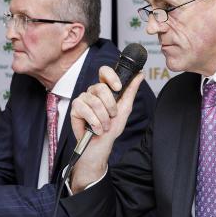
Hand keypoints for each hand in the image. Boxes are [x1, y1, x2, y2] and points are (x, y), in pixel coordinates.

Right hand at [68, 67, 144, 191]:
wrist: (101, 145)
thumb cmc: (112, 128)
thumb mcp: (125, 109)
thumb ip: (130, 91)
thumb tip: (140, 75)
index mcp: (105, 89)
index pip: (104, 72)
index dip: (110, 76)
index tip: (118, 87)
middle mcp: (93, 92)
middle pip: (100, 87)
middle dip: (110, 106)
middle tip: (112, 116)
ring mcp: (83, 99)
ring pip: (94, 101)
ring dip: (102, 118)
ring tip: (104, 126)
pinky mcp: (75, 108)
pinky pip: (85, 109)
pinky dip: (93, 122)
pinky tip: (96, 128)